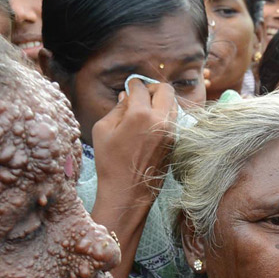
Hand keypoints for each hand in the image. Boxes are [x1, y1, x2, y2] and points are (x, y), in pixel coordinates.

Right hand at [91, 77, 176, 213]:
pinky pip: (174, 121)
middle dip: (152, 88)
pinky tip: (150, 125)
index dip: (133, 84)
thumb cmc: (110, 163)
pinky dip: (164, 116)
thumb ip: (117, 109)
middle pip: (165, 89)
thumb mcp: (103, 130)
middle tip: (141, 95)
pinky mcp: (174, 143)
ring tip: (146, 110)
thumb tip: (126, 97)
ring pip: (174, 104)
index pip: (141, 88)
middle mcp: (161, 121)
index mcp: (140, 115)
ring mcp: (171, 133)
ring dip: (161, 101)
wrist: (127, 193)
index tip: (130, 85)